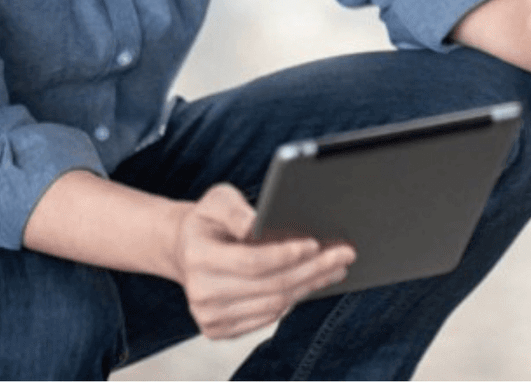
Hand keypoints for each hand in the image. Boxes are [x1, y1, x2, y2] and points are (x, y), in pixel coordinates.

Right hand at [172, 184, 355, 339]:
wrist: (185, 250)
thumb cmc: (209, 220)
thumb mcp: (218, 200)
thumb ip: (237, 210)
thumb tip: (257, 226)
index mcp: (199, 257)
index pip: (252, 262)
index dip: (287, 254)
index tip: (316, 243)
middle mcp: (201, 293)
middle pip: (271, 286)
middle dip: (313, 269)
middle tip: (344, 254)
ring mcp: (209, 316)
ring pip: (275, 305)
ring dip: (311, 285)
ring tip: (337, 267)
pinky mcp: (219, 330)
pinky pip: (268, 317)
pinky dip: (295, 299)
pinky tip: (314, 281)